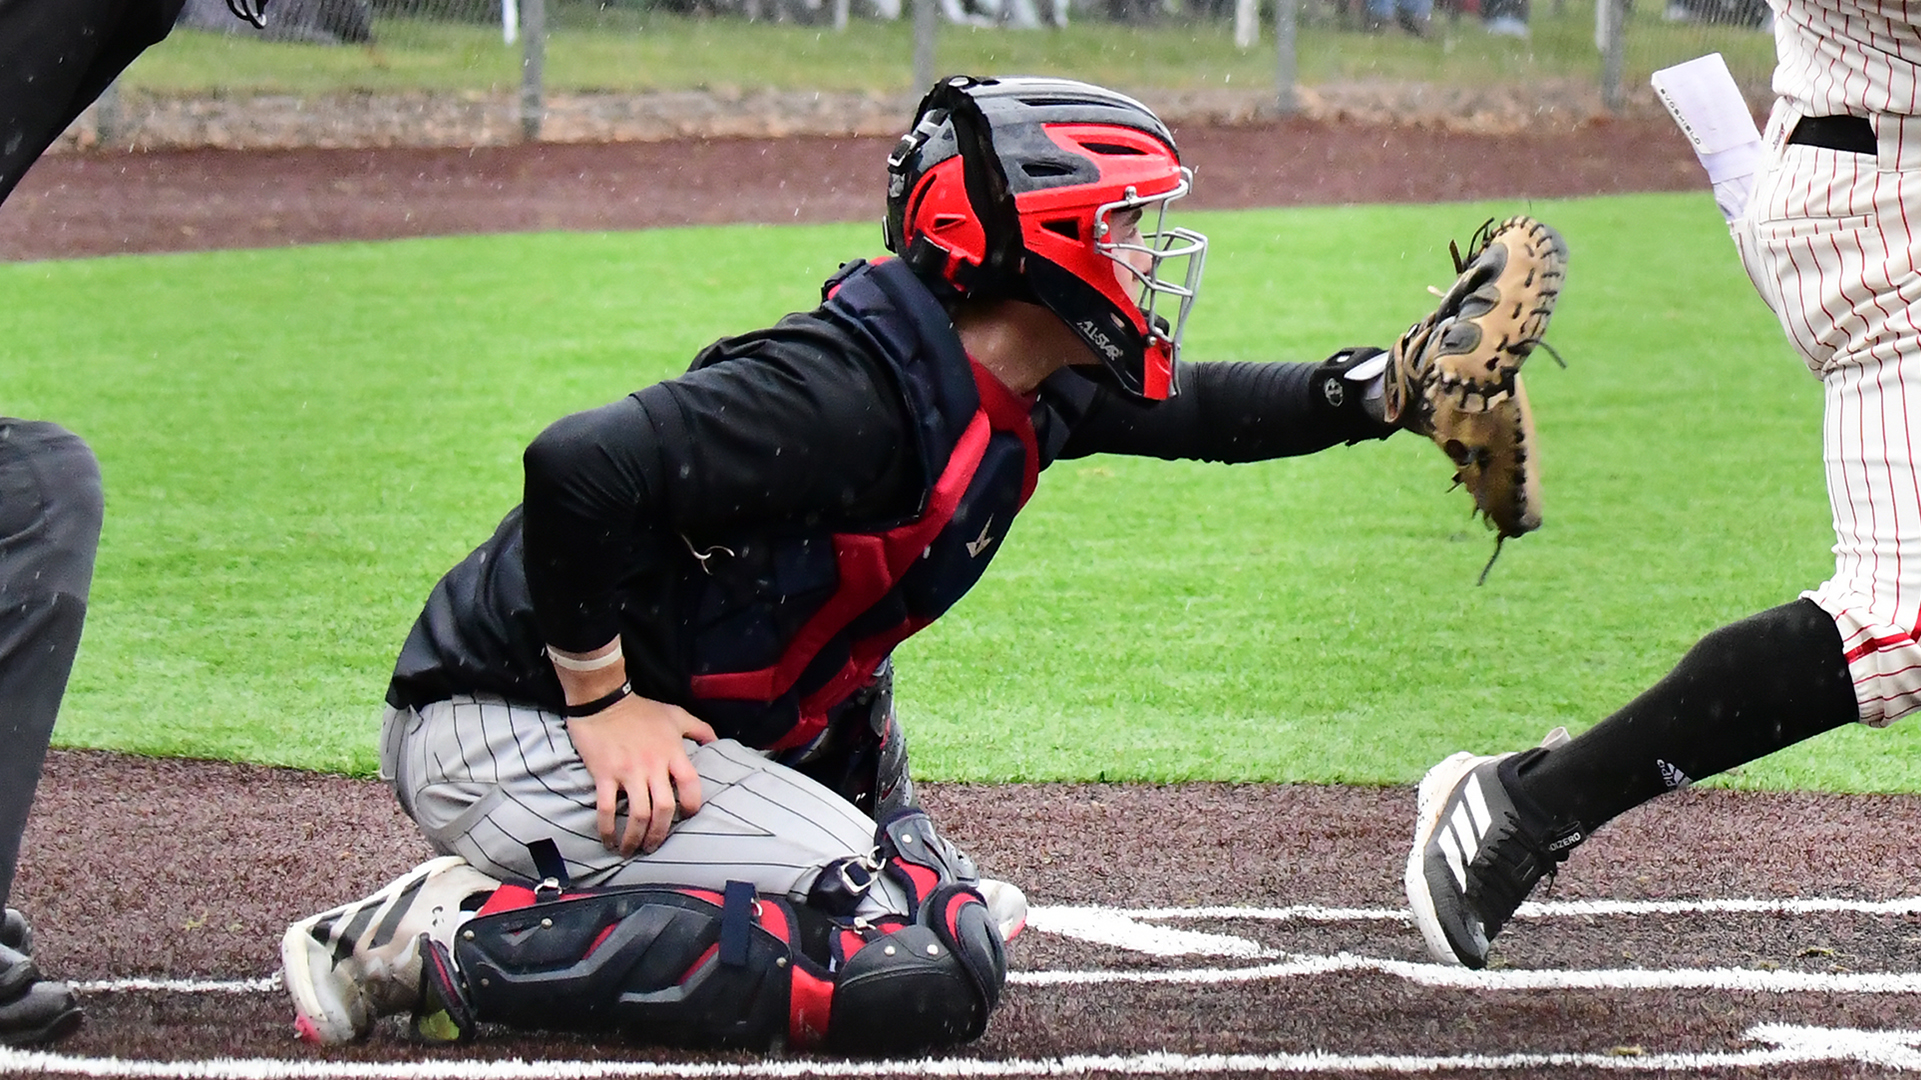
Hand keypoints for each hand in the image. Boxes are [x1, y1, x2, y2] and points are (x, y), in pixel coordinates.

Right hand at [565, 694, 716, 855]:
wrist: (603, 700)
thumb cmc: (641, 709)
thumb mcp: (675, 714)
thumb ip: (699, 728)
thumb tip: (717, 741)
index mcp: (673, 753)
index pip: (691, 785)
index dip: (692, 806)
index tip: (687, 817)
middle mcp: (653, 765)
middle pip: (665, 809)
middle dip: (661, 833)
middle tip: (654, 845)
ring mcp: (628, 772)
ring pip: (638, 814)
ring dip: (636, 837)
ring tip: (632, 848)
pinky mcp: (604, 775)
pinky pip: (607, 809)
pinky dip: (607, 829)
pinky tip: (608, 841)